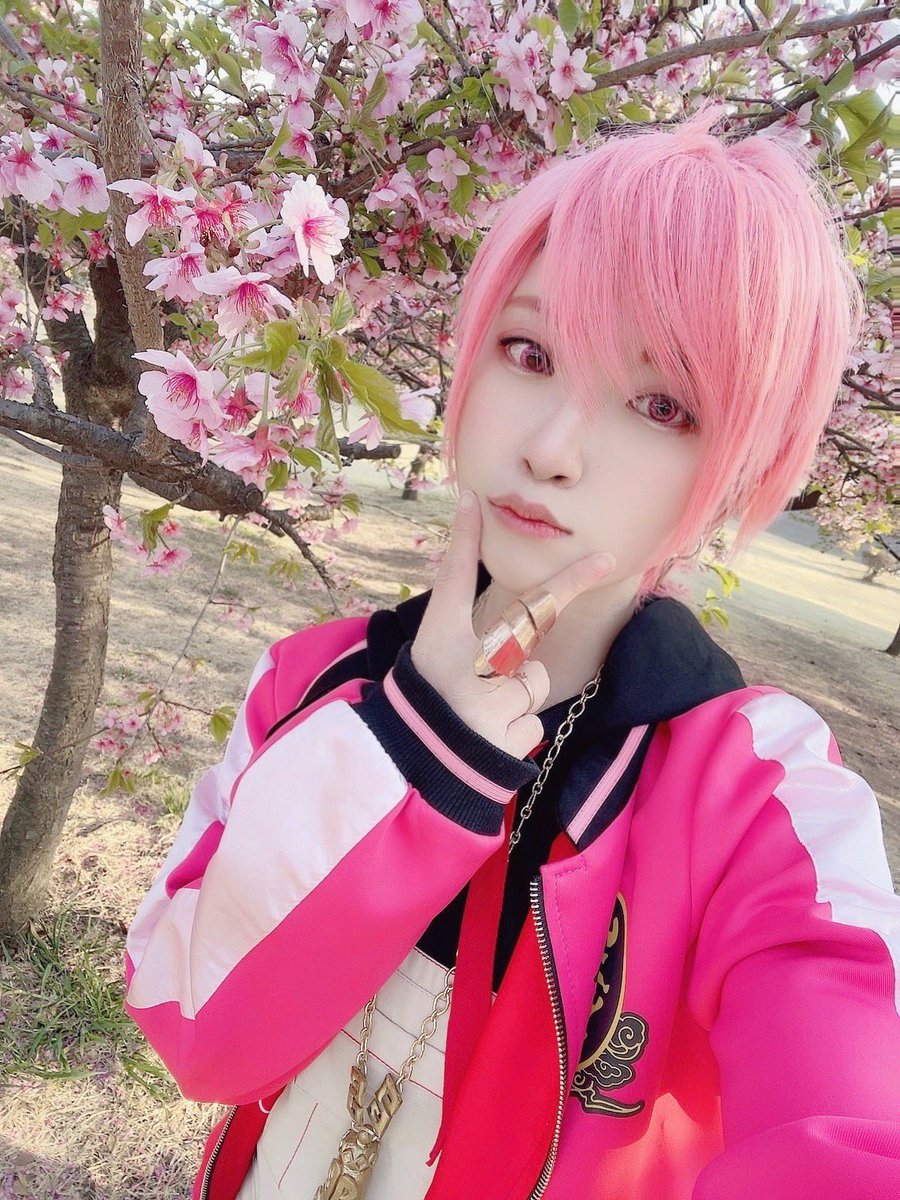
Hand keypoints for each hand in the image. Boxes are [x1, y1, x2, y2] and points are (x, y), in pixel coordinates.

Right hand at [410, 490, 616, 759]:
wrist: (410, 747)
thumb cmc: (426, 675)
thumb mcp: (436, 624)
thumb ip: (460, 568)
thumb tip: (471, 500)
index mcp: (461, 636)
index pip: (524, 602)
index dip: (569, 580)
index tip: (606, 560)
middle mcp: (480, 672)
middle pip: (530, 661)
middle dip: (510, 676)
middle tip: (470, 689)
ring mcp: (496, 711)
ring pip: (533, 691)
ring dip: (512, 703)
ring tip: (474, 711)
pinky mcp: (509, 743)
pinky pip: (531, 725)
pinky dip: (512, 732)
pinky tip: (483, 736)